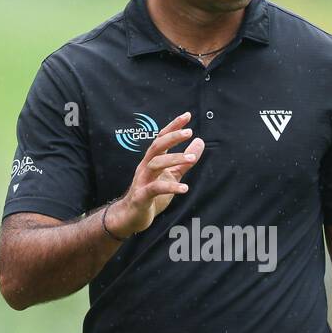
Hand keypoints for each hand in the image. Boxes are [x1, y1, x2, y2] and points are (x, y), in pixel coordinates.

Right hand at [105, 112, 203, 238]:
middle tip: (189, 133)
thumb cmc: (151, 194)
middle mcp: (145, 167)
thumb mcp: (172, 175)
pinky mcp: (141, 196)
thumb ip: (186, 160)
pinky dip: (170, 187)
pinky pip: (155, 189)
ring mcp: (142, 181)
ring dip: (174, 160)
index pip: (162, 138)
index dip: (173, 126)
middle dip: (172, 138)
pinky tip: (184, 189)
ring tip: (192, 160)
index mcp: (152, 160)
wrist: (131, 217)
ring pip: (156, 164)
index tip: (187, 116)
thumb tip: (200, 141)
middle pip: (157, 146)